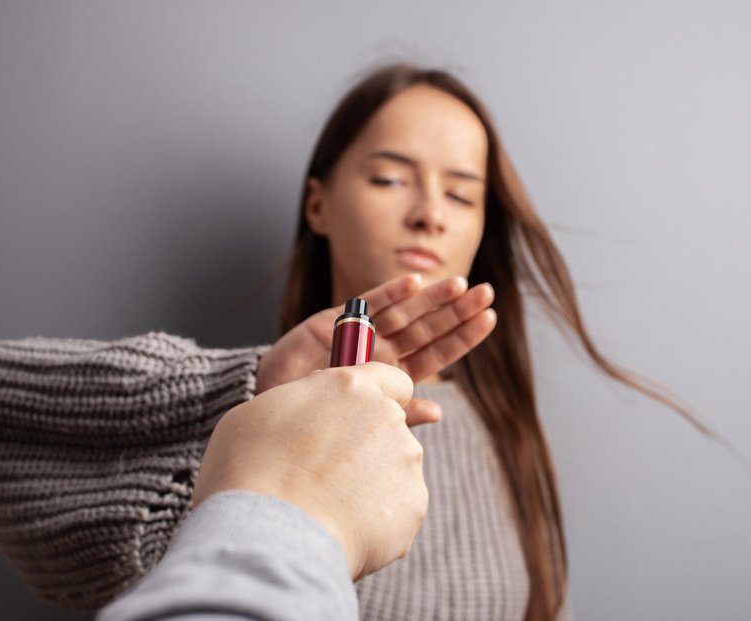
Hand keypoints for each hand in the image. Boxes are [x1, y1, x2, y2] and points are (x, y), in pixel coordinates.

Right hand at [193, 362, 427, 581]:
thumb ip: (299, 404)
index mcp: (349, 386)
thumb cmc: (249, 470)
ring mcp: (405, 461)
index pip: (390, 378)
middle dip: (366, 446)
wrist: (270, 536)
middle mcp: (386, 416)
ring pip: (393, 469)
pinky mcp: (414, 505)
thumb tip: (309, 414)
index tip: (360, 416)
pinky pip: (397, 509)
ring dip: (369, 484)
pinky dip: (375, 520)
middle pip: (389, 427)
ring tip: (325, 506)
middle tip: (323, 473)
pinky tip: (339, 528)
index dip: (378, 396)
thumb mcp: (258, 414)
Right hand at [255, 274, 495, 424]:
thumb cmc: (317, 415)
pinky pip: (368, 304)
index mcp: (394, 376)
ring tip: (460, 284)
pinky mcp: (336, 320)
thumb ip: (400, 412)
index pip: (436, 354)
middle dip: (456, 310)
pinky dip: (390, 293)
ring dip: (431, 298)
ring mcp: (361, 334)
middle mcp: (382, 351)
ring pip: (404, 312)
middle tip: (487, 293)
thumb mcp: (364, 416)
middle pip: (427, 328)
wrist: (270, 403)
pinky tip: (414, 282)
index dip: (462, 336)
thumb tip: (439, 411)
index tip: (489, 319)